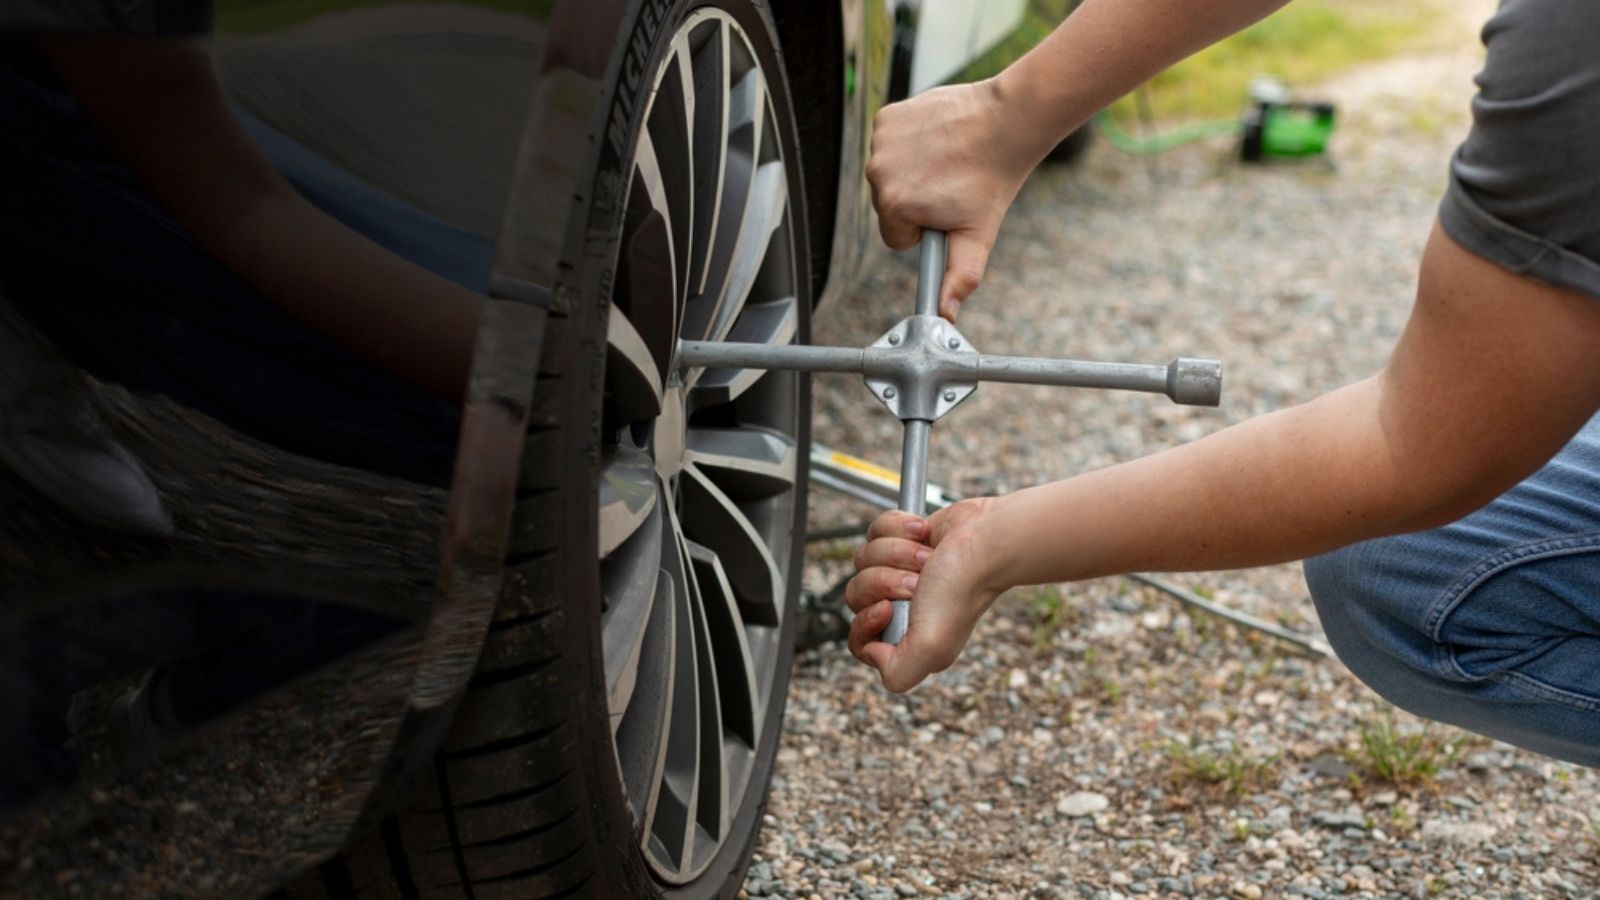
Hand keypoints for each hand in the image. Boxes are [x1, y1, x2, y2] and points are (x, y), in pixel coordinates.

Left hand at [845, 498, 1007, 691]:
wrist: (987, 538)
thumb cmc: (962, 588)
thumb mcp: (930, 648)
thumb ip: (898, 674)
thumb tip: (873, 654)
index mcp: (910, 639)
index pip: (860, 641)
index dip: (866, 621)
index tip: (887, 607)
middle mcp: (906, 608)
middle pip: (856, 595)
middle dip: (884, 580)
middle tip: (918, 581)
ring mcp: (902, 571)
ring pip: (864, 559)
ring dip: (896, 552)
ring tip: (927, 557)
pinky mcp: (905, 540)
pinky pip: (877, 531)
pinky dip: (899, 528)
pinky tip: (924, 534)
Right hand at [866, 79, 1046, 319]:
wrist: (1007, 120)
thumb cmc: (992, 179)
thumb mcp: (977, 236)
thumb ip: (958, 278)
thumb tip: (945, 316)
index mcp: (895, 207)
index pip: (896, 237)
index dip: (924, 228)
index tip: (947, 209)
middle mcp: (880, 174)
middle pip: (890, 206)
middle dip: (917, 200)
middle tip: (951, 183)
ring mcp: (881, 142)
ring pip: (890, 174)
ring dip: (913, 171)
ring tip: (946, 160)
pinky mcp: (887, 118)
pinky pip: (890, 143)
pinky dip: (909, 142)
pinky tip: (936, 138)